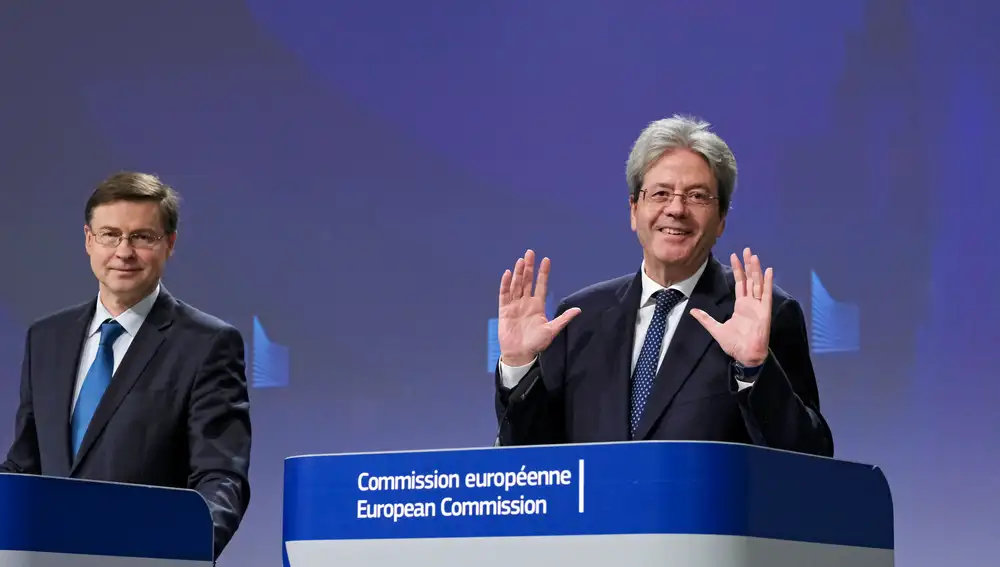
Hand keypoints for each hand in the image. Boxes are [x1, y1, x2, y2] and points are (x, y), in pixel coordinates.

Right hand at [498, 250, 580, 365]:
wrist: (520, 354)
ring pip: (516, 285)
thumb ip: (563, 319)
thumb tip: (578, 310)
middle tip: (530, 252)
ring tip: (521, 260)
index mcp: (538, 306)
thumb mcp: (552, 330)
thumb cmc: (537, 343)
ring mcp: (515, 305)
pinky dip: (506, 284)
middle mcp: (526, 302)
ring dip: (518, 272)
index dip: (543, 273)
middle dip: (529, 267)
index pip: (541, 285)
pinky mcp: (505, 310)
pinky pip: (504, 294)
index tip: (546, 260)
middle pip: (527, 281)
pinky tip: (508, 274)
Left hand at [690, 247, 771, 366]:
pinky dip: (768, 283)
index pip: (740, 283)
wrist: (745, 355)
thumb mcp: (716, 329)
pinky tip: (769, 271)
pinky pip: (766, 295)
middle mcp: (750, 303)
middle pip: (749, 279)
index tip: (734, 256)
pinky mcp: (764, 312)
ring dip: (756, 270)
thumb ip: (705, 319)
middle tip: (746, 250)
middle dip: (747, 265)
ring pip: (757, 283)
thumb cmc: (733, 344)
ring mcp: (758, 306)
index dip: (737, 270)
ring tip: (754, 256)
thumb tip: (692, 311)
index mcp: (741, 306)